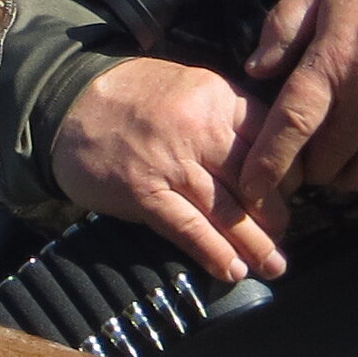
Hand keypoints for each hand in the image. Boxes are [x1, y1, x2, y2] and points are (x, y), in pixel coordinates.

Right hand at [48, 58, 284, 283]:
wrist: (67, 103)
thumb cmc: (132, 97)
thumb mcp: (189, 86)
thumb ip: (226, 116)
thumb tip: (264, 160)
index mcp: (217, 97)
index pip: (268, 142)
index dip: (285, 175)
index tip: (290, 196)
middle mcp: (199, 129)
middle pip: (254, 181)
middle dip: (275, 217)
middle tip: (283, 238)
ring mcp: (170, 163)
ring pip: (227, 211)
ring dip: (254, 245)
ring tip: (273, 266)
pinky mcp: (143, 193)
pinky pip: (188, 229)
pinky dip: (214, 253)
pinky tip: (232, 270)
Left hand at [231, 0, 357, 208]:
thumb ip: (284, 25)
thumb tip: (257, 69)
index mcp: (335, 59)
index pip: (294, 122)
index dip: (271, 160)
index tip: (254, 187)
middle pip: (330, 156)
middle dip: (311, 168)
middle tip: (305, 164)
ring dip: (350, 173)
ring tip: (341, 168)